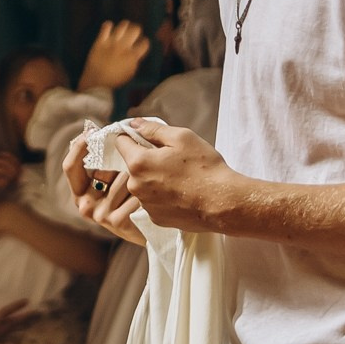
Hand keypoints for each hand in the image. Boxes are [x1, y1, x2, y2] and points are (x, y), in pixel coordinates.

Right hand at [0, 153, 20, 198]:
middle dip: (15, 169)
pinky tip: (3, 186)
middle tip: (19, 178)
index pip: (5, 155)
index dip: (15, 161)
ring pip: (4, 169)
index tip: (20, 171)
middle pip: (6, 161)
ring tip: (13, 183)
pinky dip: (3, 182)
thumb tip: (11, 174)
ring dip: (11, 176)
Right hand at [0, 296, 29, 343]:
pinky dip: (8, 342)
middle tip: (38, 314)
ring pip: (10, 332)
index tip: (28, 301)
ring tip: (30, 326)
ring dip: (20, 328)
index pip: (8, 311)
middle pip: (14, 323)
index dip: (17, 306)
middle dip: (26, 318)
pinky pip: (1, 342)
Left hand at [64, 119, 229, 235]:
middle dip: (147, 158)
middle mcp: (136, 186)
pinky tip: (181, 193)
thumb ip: (152, 129)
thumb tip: (133, 125)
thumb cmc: (205, 168)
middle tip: (173, 158)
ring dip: (154, 178)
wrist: (223, 203)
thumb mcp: (182, 137)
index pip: (121, 142)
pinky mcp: (156, 219)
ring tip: (180, 178)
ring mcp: (145, 205)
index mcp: (138, 163)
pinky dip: (162, 196)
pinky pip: (153, 201)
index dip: (133, 136)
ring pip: (143, 184)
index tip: (147, 137)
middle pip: (133, 164)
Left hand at [78, 20, 151, 92]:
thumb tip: (136, 53)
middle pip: (135, 30)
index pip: (144, 43)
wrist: (96, 82)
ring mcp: (111, 43)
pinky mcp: (100, 41)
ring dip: (125, 25)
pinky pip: (105, 28)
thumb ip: (135, 61)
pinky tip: (109, 26)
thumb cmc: (115, 80)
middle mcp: (124, 47)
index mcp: (133, 56)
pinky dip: (108, 25)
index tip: (142, 42)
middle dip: (137, 30)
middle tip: (134, 32)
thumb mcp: (130, 73)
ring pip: (122, 26)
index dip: (144, 42)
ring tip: (125, 26)